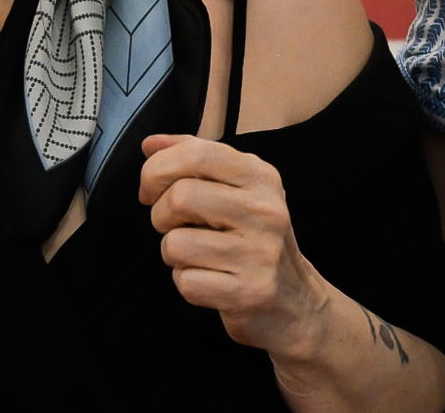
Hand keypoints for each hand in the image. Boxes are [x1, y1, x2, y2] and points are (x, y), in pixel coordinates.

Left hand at [142, 134, 326, 358]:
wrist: (294, 301)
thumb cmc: (255, 239)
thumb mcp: (238, 189)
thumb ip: (196, 160)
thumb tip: (150, 144)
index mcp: (262, 177)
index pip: (197, 153)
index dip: (158, 169)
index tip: (152, 189)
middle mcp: (265, 210)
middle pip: (180, 197)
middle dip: (160, 215)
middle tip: (175, 225)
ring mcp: (259, 253)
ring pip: (175, 243)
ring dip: (174, 253)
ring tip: (198, 254)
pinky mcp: (247, 292)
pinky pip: (185, 281)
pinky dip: (187, 282)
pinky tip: (210, 279)